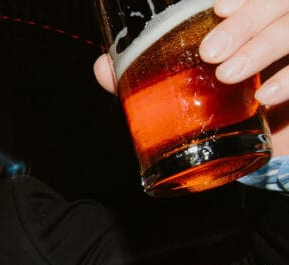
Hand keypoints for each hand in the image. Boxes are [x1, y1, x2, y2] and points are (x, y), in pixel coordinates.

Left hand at [94, 0, 288, 152]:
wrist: (270, 140)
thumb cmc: (231, 104)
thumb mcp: (191, 87)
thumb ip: (151, 75)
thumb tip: (103, 67)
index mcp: (259, 16)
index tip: (218, 7)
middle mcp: (285, 23)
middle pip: (280, 3)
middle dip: (248, 22)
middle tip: (211, 53)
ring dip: (263, 46)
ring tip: (228, 74)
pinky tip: (266, 96)